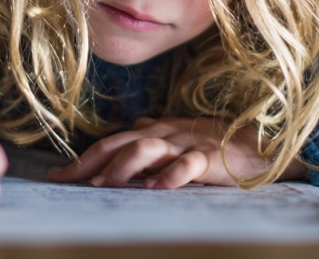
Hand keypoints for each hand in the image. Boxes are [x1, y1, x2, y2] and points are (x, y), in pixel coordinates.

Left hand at [47, 117, 290, 188]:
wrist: (262, 145)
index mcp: (155, 130)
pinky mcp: (210, 158)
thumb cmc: (217, 143)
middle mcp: (165, 133)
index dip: (82, 158)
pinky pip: (187, 165)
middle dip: (89, 162)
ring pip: (146, 148)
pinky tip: (155, 188)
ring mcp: (186, 144)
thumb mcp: (180, 138)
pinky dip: (170, 176)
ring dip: (121, 167)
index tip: (56, 175)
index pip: (111, 142)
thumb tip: (128, 137)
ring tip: (103, 185)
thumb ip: (154, 138)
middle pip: (119, 143)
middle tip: (66, 180)